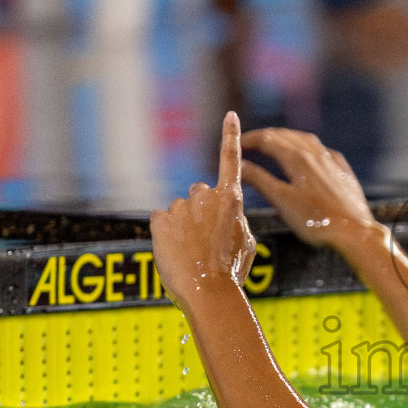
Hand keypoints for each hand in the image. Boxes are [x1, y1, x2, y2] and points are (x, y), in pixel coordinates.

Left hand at [150, 111, 255, 311]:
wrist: (210, 292)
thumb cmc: (231, 272)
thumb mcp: (246, 244)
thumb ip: (235, 221)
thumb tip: (224, 216)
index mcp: (231, 200)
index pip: (231, 160)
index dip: (231, 136)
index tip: (231, 115)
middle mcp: (206, 197)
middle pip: (199, 194)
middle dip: (199, 211)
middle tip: (204, 241)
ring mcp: (182, 207)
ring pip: (179, 211)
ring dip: (182, 227)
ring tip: (191, 254)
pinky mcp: (160, 221)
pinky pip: (161, 221)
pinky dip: (165, 235)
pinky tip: (175, 253)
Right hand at [239, 128, 379, 250]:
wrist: (355, 233)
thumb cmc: (317, 222)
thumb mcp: (282, 202)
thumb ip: (260, 181)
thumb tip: (240, 166)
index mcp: (298, 159)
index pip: (267, 140)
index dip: (249, 139)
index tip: (235, 143)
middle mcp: (315, 154)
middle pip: (285, 136)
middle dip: (264, 137)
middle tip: (249, 143)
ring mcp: (332, 162)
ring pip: (304, 140)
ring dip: (285, 138)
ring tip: (274, 143)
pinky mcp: (343, 172)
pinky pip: (322, 151)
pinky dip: (307, 147)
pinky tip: (308, 154)